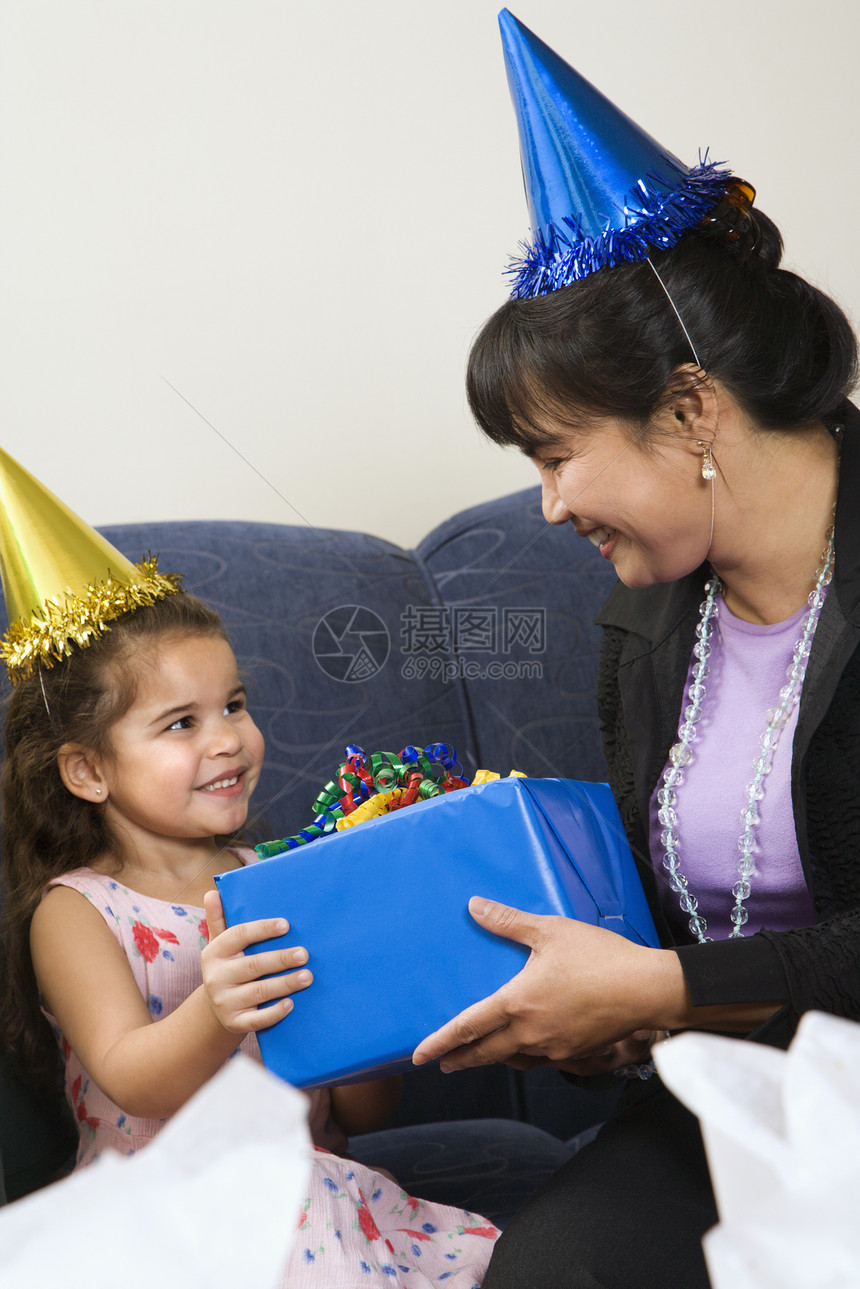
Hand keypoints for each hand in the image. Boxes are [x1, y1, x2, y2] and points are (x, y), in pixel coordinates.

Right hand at [201, 890, 312, 1033]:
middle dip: (280, 959)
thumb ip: (218, 919)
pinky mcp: (234, 1023)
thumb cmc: (228, 967)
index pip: (238, 936)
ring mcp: (224, 1002)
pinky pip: (257, 1020)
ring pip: (259, 992)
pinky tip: (291, 1003)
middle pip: (253, 965)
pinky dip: (274, 1012)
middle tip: (305, 953)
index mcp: (214, 952)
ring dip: (285, 984)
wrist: (216, 1009)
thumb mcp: (219, 944)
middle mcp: (216, 977)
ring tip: (307, 976)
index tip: (286, 925)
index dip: (262, 929)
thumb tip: (212, 892)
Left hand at [412, 898, 681, 1071]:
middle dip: (461, 1058)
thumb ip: (508, 922)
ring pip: (514, 1059)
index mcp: (518, 1004)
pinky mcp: (576, 1053)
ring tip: (482, 1055)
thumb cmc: (600, 957)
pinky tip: (527, 1049)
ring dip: (493, 1058)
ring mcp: (554, 1047)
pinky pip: (541, 1060)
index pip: (468, 1028)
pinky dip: (525, 1057)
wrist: (646, 989)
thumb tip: (474, 907)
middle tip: (443, 1063)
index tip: (419, 1055)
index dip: (440, 1042)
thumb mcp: (550, 931)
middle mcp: (531, 1033)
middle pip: (486, 1052)